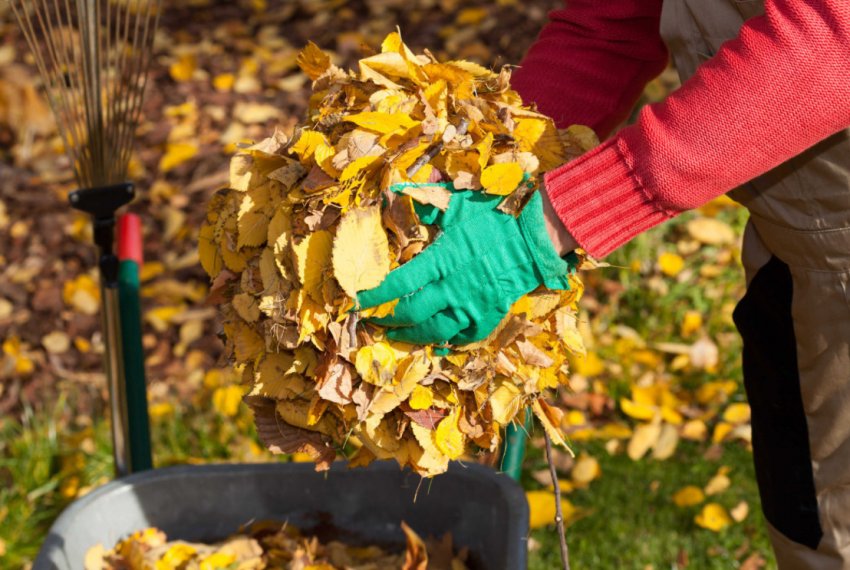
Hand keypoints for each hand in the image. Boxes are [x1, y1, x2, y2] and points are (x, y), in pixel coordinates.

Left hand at [357, 184, 576, 345]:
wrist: (534, 238)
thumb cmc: (494, 218)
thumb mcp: (458, 204)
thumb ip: (425, 200)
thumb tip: (397, 190)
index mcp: (442, 260)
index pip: (399, 283)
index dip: (376, 295)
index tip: (359, 300)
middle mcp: (453, 288)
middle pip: (411, 313)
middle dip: (387, 320)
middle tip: (373, 322)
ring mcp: (471, 306)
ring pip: (434, 332)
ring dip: (411, 336)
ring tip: (395, 336)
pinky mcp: (488, 317)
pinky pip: (463, 338)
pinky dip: (446, 342)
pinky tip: (434, 342)